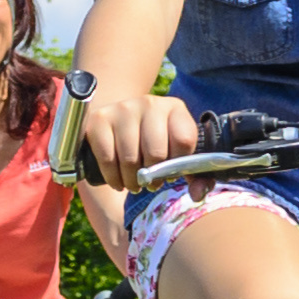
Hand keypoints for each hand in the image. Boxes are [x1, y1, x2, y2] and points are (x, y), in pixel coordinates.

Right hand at [81, 80, 195, 187]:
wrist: (120, 121)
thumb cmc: (155, 142)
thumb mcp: (178, 154)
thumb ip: (196, 177)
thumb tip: (198, 195)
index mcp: (175, 108)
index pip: (184, 140)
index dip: (178, 165)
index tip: (171, 173)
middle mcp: (150, 103)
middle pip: (156, 152)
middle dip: (154, 177)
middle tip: (151, 183)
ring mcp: (123, 109)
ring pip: (130, 158)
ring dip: (132, 181)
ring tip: (134, 184)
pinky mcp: (100, 119)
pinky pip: (107, 159)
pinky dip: (113, 177)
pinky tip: (118, 181)